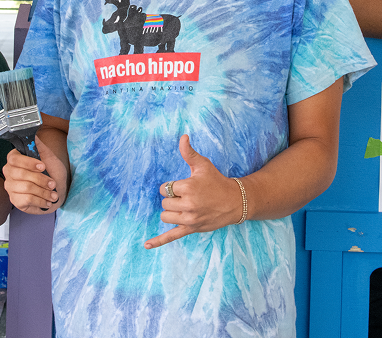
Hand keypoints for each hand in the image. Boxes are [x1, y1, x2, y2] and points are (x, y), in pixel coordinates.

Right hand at [3, 135, 66, 213]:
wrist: (57, 191)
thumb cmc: (52, 172)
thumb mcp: (49, 157)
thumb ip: (39, 146)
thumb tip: (33, 134)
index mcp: (15, 159)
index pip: (14, 158)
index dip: (29, 163)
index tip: (43, 166)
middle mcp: (9, 172)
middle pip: (21, 175)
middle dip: (41, 180)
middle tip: (53, 183)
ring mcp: (10, 187)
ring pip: (26, 188)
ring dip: (43, 192)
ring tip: (53, 194)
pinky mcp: (14, 200)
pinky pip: (26, 200)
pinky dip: (40, 201)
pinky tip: (47, 201)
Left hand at [144, 135, 242, 249]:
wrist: (235, 201)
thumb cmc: (217, 181)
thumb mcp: (203, 165)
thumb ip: (189, 153)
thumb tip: (182, 137)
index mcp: (188, 187)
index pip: (165, 188)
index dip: (172, 186)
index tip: (184, 186)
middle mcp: (188, 204)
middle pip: (164, 203)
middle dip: (172, 199)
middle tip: (187, 196)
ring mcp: (189, 219)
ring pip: (165, 217)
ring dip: (171, 212)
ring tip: (184, 207)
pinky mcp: (191, 229)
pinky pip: (171, 236)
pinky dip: (158, 241)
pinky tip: (146, 245)